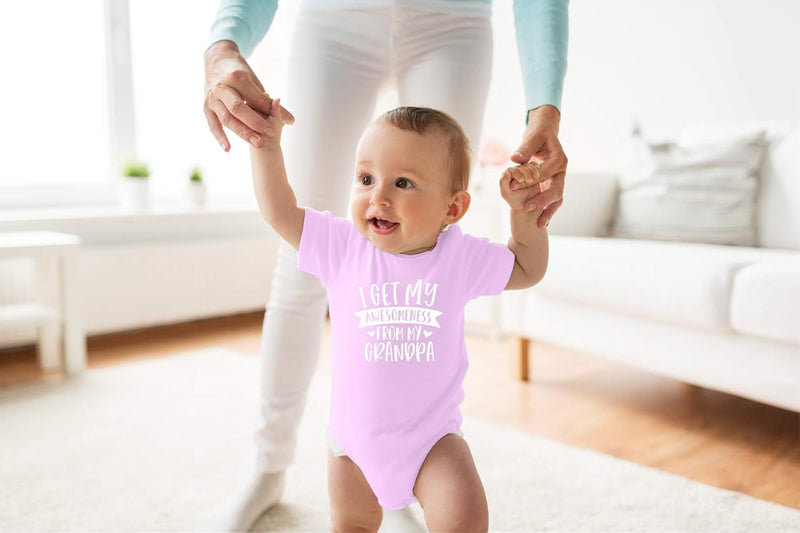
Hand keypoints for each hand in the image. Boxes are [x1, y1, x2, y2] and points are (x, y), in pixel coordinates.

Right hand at [203, 40, 294, 151]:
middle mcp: (222, 87)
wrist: (217, 61)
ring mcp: (212, 98)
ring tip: (257, 143)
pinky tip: (228, 149)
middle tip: (270, 135)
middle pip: (238, 109)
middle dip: (254, 123)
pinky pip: (212, 124)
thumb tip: (290, 121)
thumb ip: (269, 103)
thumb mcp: (255, 83)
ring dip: (242, 132)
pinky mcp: (206, 106)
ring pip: (226, 118)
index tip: (279, 126)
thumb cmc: (240, 74)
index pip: (254, 98)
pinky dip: (219, 137)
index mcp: (237, 78)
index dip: (267, 112)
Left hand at [499, 162, 542, 213]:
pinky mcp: (532, 172)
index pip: (511, 170)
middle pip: (520, 166)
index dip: (517, 174)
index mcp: (506, 176)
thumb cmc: (516, 201)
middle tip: (529, 181)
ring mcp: (524, 171)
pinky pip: (535, 166)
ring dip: (532, 170)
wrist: (527, 206)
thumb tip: (506, 171)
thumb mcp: (506, 193)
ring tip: (534, 179)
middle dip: (525, 173)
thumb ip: (503, 183)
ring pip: (528, 165)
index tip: (522, 181)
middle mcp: (514, 171)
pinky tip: (537, 176)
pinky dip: (537, 169)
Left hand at [510, 105, 567, 227]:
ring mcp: (560, 178)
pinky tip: (542, 222)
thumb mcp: (532, 137)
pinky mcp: (555, 183)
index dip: (529, 180)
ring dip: (548, 210)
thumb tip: (515, 159)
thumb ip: (525, 148)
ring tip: (540, 223)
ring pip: (557, 197)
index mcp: (558, 158)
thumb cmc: (538, 133)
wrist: (546, 132)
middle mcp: (562, 170)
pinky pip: (554, 199)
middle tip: (528, 207)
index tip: (514, 186)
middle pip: (556, 189)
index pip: (544, 172)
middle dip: (542, 200)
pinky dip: (549, 210)